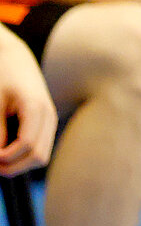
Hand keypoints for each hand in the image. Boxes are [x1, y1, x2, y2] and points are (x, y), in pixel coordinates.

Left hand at [0, 29, 55, 176]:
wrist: (14, 59)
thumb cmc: (2, 77)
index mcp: (36, 108)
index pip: (27, 145)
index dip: (5, 158)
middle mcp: (49, 116)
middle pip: (38, 157)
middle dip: (13, 166)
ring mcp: (50, 120)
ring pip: (41, 157)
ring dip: (20, 163)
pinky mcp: (46, 123)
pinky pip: (39, 148)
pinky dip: (23, 155)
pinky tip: (7, 147)